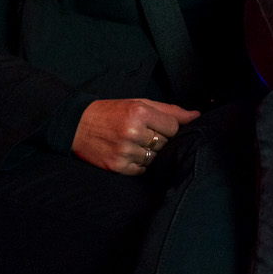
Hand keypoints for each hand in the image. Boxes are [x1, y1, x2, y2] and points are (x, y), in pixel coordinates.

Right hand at [71, 98, 199, 174]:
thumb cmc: (110, 112)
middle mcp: (133, 131)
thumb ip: (168, 110)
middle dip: (158, 139)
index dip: (168, 127)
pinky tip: (127, 152)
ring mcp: (125, 151)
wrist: (76, 125)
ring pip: (155, 158)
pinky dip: (139, 163)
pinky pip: (142, 169)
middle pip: (165, 143)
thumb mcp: (137, 103)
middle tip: (142, 133)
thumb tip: (196, 115)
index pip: (174, 126)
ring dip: (148, 152)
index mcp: (139, 112)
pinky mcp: (117, 166)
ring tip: (133, 142)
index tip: (157, 125)